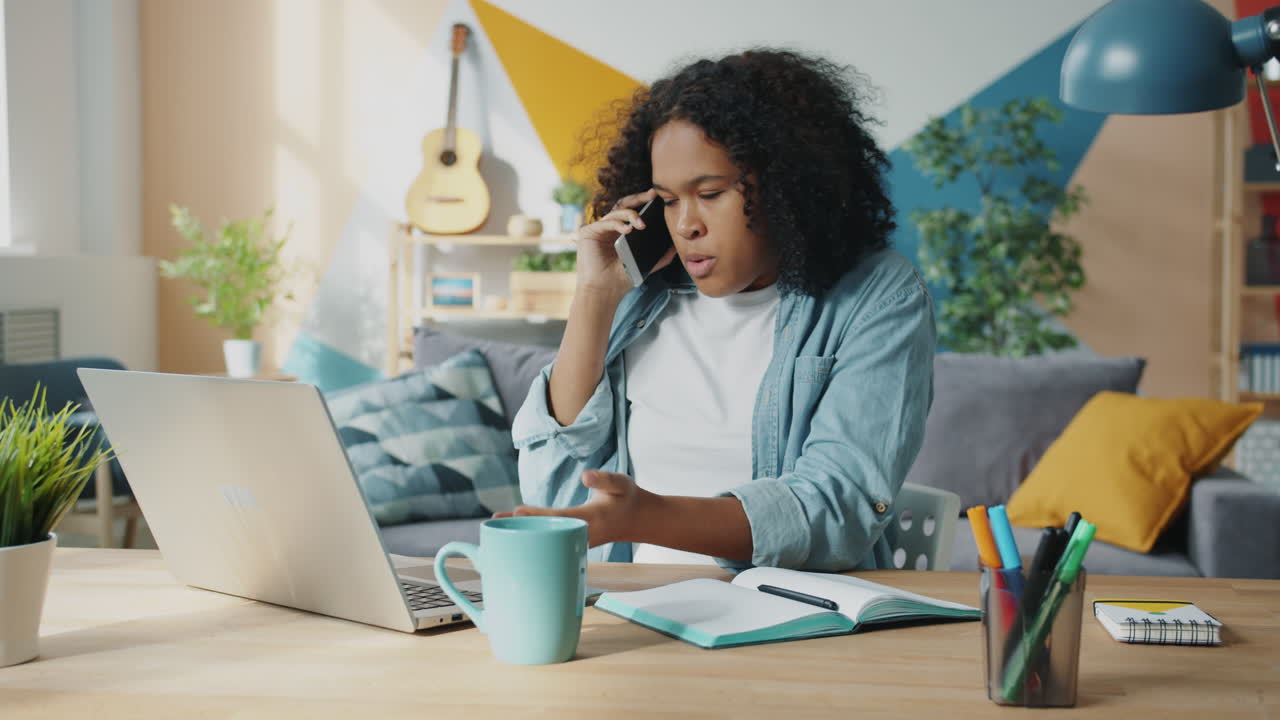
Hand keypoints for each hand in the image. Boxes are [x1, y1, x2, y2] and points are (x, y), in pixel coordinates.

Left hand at [492, 470, 652, 547]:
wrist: (638, 519)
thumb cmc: (626, 498)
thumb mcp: (621, 483)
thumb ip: (604, 479)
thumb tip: (586, 476)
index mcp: (591, 519)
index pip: (559, 518)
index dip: (538, 517)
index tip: (517, 512)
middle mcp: (582, 534)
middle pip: (547, 534)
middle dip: (522, 529)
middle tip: (494, 524)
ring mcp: (577, 541)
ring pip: (546, 540)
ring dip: (523, 535)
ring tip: (494, 528)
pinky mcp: (573, 542)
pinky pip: (550, 541)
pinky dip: (533, 537)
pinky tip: (513, 533)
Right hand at [573, 189, 676, 298]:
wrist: (604, 291)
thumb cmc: (621, 279)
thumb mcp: (646, 265)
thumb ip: (660, 256)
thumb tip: (675, 245)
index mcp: (620, 231)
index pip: (632, 211)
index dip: (644, 203)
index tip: (658, 198)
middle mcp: (608, 227)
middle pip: (624, 205)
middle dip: (639, 198)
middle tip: (652, 196)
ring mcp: (598, 228)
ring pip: (616, 212)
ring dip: (630, 215)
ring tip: (642, 224)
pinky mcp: (588, 232)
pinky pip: (605, 222)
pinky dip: (617, 224)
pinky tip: (628, 229)